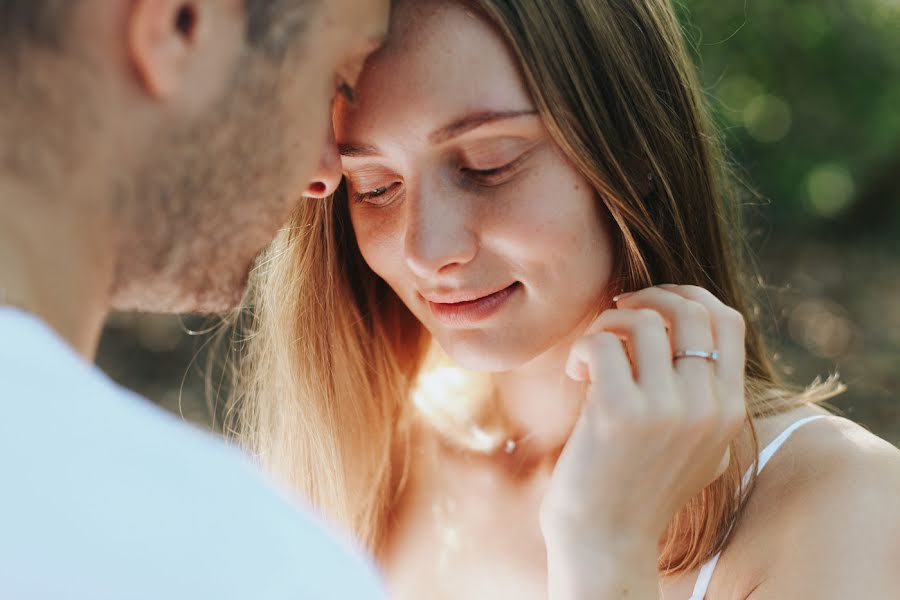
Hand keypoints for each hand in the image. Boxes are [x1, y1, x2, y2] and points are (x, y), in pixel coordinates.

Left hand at [540, 285, 746, 597]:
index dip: (688, 296)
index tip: (652, 305)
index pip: (728, 321)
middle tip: (615, 314)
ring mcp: (666, 409)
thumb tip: (691, 332)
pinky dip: (584, 348)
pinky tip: (577, 375)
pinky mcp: (620, 413)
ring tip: (592, 355)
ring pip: (644, 321)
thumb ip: (705, 398)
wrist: (605, 541)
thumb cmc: (639, 489)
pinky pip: (603, 345)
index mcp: (729, 410)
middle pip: (691, 310)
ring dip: (608, 324)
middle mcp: (707, 407)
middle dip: (648, 297)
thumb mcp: (697, 447)